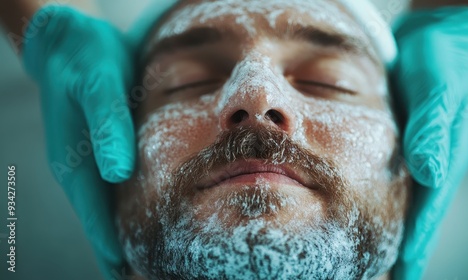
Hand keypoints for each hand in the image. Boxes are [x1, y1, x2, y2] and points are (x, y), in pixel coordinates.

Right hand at [22, 5, 134, 278]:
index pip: (99, 222)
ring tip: (152, 262)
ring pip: (110, 212)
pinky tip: (148, 219)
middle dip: (124, 254)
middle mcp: (82, 172)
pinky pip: (116, 192)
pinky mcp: (104, 153)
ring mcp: (91, 164)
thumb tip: (117, 174)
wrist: (72, 41)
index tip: (135, 277)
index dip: (117, 253)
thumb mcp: (99, 86)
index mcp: (77, 166)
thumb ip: (108, 128)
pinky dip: (130, 212)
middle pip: (103, 226)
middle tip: (152, 277)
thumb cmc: (86, 62)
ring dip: (127, 237)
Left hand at [391, 7, 467, 279]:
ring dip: (392, 231)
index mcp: (442, 157)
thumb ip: (434, 127)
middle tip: (387, 279)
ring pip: (403, 202)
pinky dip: (382, 204)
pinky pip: (390, 181)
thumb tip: (430, 172)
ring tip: (376, 261)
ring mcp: (416, 155)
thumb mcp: (438, 89)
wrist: (436, 36)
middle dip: (404, 249)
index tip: (402, 274)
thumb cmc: (442, 60)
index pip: (428, 210)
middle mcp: (430, 162)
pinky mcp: (401, 143)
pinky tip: (365, 212)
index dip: (415, 244)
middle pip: (416, 215)